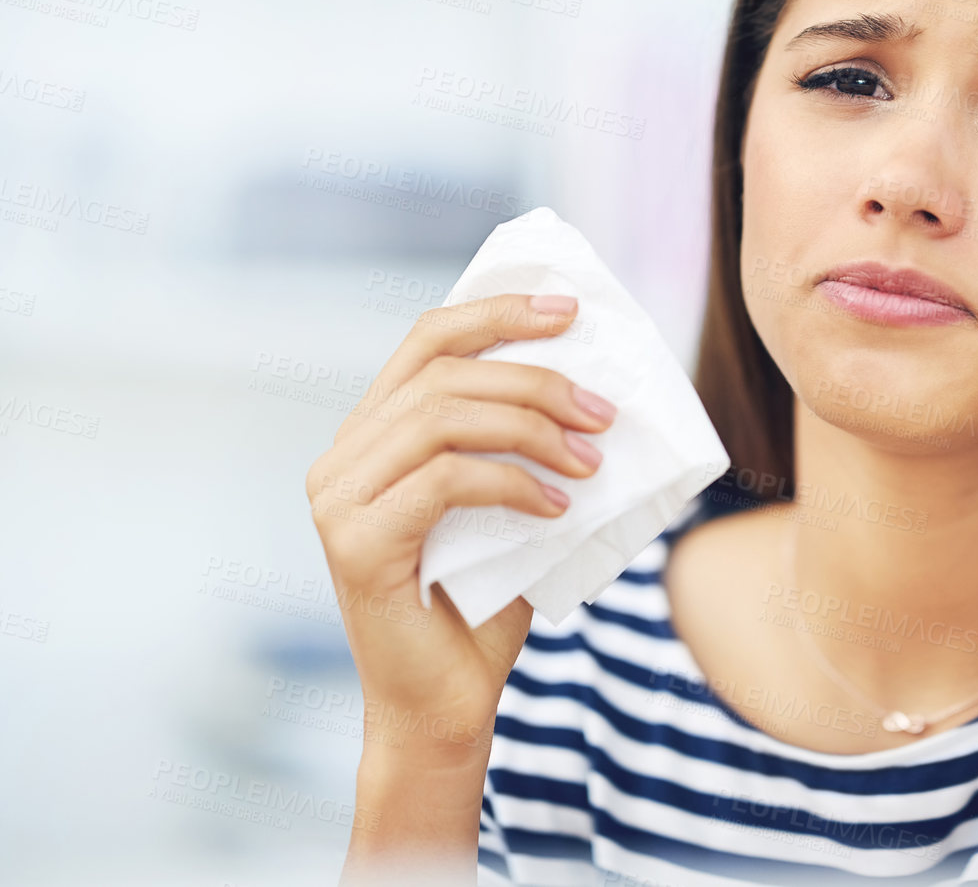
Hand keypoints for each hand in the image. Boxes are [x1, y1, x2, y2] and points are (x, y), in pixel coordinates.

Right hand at [305, 293, 613, 759]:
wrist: (446, 702)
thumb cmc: (482, 603)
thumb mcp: (511, 502)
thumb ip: (521, 442)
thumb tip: (594, 385)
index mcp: (374, 432)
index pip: (430, 340)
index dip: (499, 311)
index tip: (569, 309)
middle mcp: (343, 456)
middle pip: (444, 373)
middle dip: (535, 381)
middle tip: (604, 413)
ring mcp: (338, 497)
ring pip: (444, 419)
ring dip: (532, 431)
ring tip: (589, 463)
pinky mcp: (354, 540)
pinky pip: (444, 480)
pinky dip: (511, 485)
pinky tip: (555, 511)